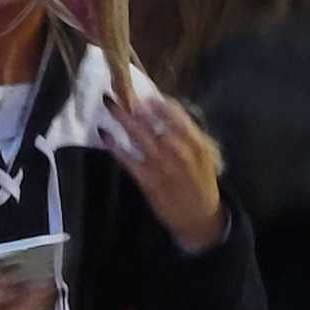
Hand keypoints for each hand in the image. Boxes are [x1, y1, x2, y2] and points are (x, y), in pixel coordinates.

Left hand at [109, 80, 229, 251]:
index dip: (162, 104)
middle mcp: (181, 154)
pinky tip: (104, 135)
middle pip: (156, 124)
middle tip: (120, 91)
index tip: (148, 94)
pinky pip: (129, 161)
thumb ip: (189, 136)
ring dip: (123, 120)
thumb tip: (168, 112)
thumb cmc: (200, 182)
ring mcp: (164, 168)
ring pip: (141, 139)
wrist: (200, 218)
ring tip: (109, 104)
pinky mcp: (149, 182)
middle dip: (138, 107)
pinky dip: (115, 147)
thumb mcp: (204, 157)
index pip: (179, 117)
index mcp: (197, 145)